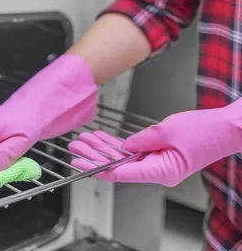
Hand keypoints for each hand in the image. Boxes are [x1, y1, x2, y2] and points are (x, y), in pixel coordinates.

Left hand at [68, 103, 241, 186]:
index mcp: (160, 171)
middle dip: (94, 155)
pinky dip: (118, 145)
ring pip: (123, 158)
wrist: (227, 128)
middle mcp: (158, 171)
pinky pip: (134, 152)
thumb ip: (141, 139)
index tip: (78, 163)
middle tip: (74, 146)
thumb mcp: (167, 130)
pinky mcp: (161, 155)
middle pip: (118, 165)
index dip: (96, 168)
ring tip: (83, 140)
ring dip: (103, 148)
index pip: (120, 173)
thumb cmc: (206, 131)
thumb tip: (122, 146)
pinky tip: (102, 138)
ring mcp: (159, 164)